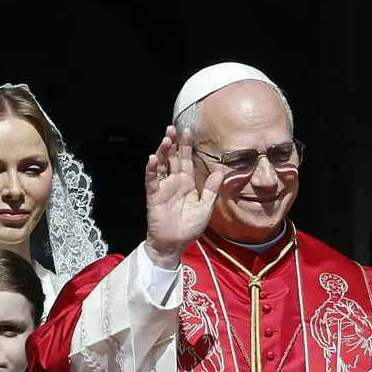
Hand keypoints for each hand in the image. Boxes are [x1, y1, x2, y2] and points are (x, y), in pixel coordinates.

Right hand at [143, 127, 221, 269]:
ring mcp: (163, 187)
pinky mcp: (154, 195)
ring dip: (163, 151)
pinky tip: (152, 158)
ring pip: (162, 165)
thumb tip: (220, 172)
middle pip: (173, 158)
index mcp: (188, 183)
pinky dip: (152, 169)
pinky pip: (152, 180)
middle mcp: (175, 182)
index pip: (187, 160)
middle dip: (174, 143)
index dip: (187, 146)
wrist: (175, 243)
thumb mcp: (205, 207)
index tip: (189, 131)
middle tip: (174, 128)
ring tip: (166, 138)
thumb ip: (211, 190)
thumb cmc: (189, 227)